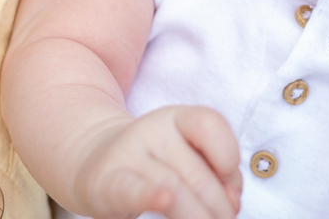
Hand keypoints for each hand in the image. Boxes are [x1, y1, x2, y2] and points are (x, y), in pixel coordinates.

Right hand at [72, 105, 242, 218]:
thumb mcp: (191, 160)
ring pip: (173, 189)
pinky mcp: (106, 183)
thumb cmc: (158, 167)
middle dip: (217, 207)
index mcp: (177, 119)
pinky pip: (131, 189)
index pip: (209, 124)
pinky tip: (164, 199)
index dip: (228, 156)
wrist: (96, 165)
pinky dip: (149, 196)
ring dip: (197, 216)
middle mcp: (150, 130)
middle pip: (195, 172)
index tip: (229, 183)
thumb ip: (220, 177)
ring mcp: (126, 154)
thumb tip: (232, 203)